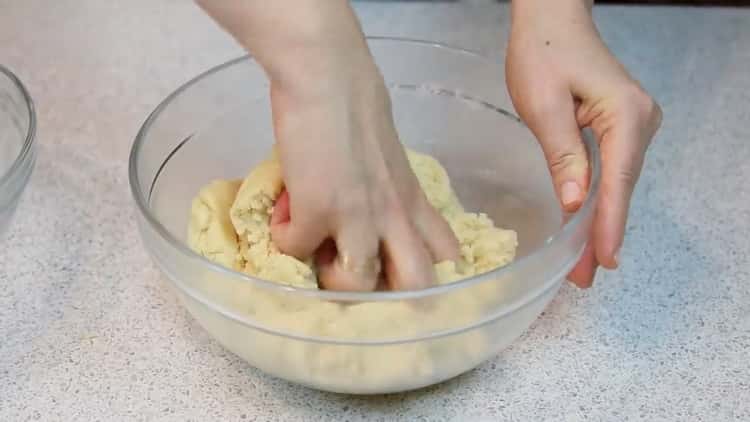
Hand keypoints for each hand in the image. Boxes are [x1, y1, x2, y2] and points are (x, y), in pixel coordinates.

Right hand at [268, 53, 458, 290]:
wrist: (326, 77)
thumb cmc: (356, 106)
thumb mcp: (388, 159)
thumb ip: (385, 192)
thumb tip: (357, 212)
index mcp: (414, 201)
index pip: (448, 257)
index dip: (434, 280)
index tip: (407, 281)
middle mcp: (394, 215)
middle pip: (417, 286)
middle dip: (390, 299)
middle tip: (359, 274)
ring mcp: (357, 216)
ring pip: (357, 285)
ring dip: (331, 277)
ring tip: (317, 249)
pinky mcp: (317, 211)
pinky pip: (295, 249)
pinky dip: (284, 237)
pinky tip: (285, 213)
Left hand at [506, 0, 661, 286]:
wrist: (551, 20)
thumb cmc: (543, 53)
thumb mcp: (544, 106)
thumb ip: (563, 155)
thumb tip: (578, 203)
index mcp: (624, 114)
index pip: (617, 180)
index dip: (608, 224)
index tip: (602, 260)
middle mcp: (640, 121)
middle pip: (621, 187)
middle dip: (602, 233)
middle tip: (583, 277)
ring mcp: (635, 124)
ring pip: (618, 183)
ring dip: (600, 221)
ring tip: (584, 264)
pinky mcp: (621, 126)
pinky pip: (612, 171)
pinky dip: (600, 199)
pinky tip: (588, 226)